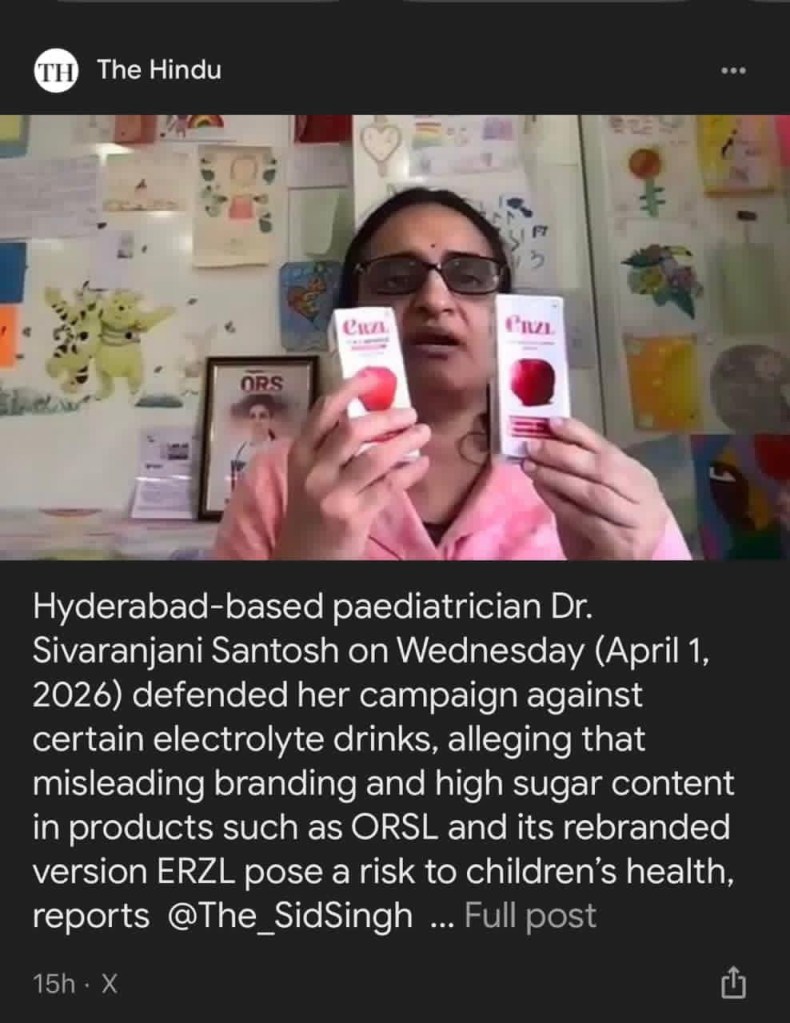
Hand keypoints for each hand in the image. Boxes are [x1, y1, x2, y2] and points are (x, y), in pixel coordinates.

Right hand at [273, 374, 429, 559]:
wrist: (303, 558)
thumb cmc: (312, 512)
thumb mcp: (310, 475)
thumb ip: (331, 448)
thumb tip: (374, 416)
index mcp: (299, 455)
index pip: (323, 412)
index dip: (350, 390)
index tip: (373, 377)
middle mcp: (313, 472)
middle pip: (353, 430)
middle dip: (388, 417)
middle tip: (411, 413)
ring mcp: (333, 495)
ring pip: (375, 457)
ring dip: (406, 441)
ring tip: (423, 434)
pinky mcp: (353, 517)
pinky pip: (389, 486)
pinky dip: (410, 471)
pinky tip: (421, 464)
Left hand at [522, 417, 668, 559]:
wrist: (616, 566)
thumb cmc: (604, 526)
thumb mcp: (596, 494)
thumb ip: (579, 471)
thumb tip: (545, 442)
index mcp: (640, 478)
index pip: (609, 449)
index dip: (580, 434)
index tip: (552, 422)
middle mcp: (646, 496)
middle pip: (603, 469)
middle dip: (564, 454)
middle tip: (533, 446)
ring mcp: (639, 521)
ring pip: (594, 493)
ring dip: (558, 478)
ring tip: (531, 467)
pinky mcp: (625, 543)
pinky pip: (586, 519)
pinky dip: (560, 503)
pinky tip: (542, 491)